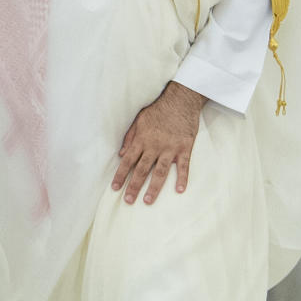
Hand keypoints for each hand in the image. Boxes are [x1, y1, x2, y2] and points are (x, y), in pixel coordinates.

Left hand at [112, 81, 204, 205]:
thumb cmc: (158, 109)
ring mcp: (170, 148)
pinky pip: (183, 166)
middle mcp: (154, 146)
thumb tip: (121, 155)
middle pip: (142, 170)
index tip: (115, 188)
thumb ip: (130, 138)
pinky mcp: (185, 148)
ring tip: (147, 201)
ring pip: (160, 172)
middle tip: (128, 201)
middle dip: (133, 186)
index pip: (127, 161)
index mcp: (141, 140)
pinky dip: (182, 178)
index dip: (120, 175)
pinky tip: (179, 190)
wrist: (181, 99)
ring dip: (153, 187)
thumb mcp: (139, 120)